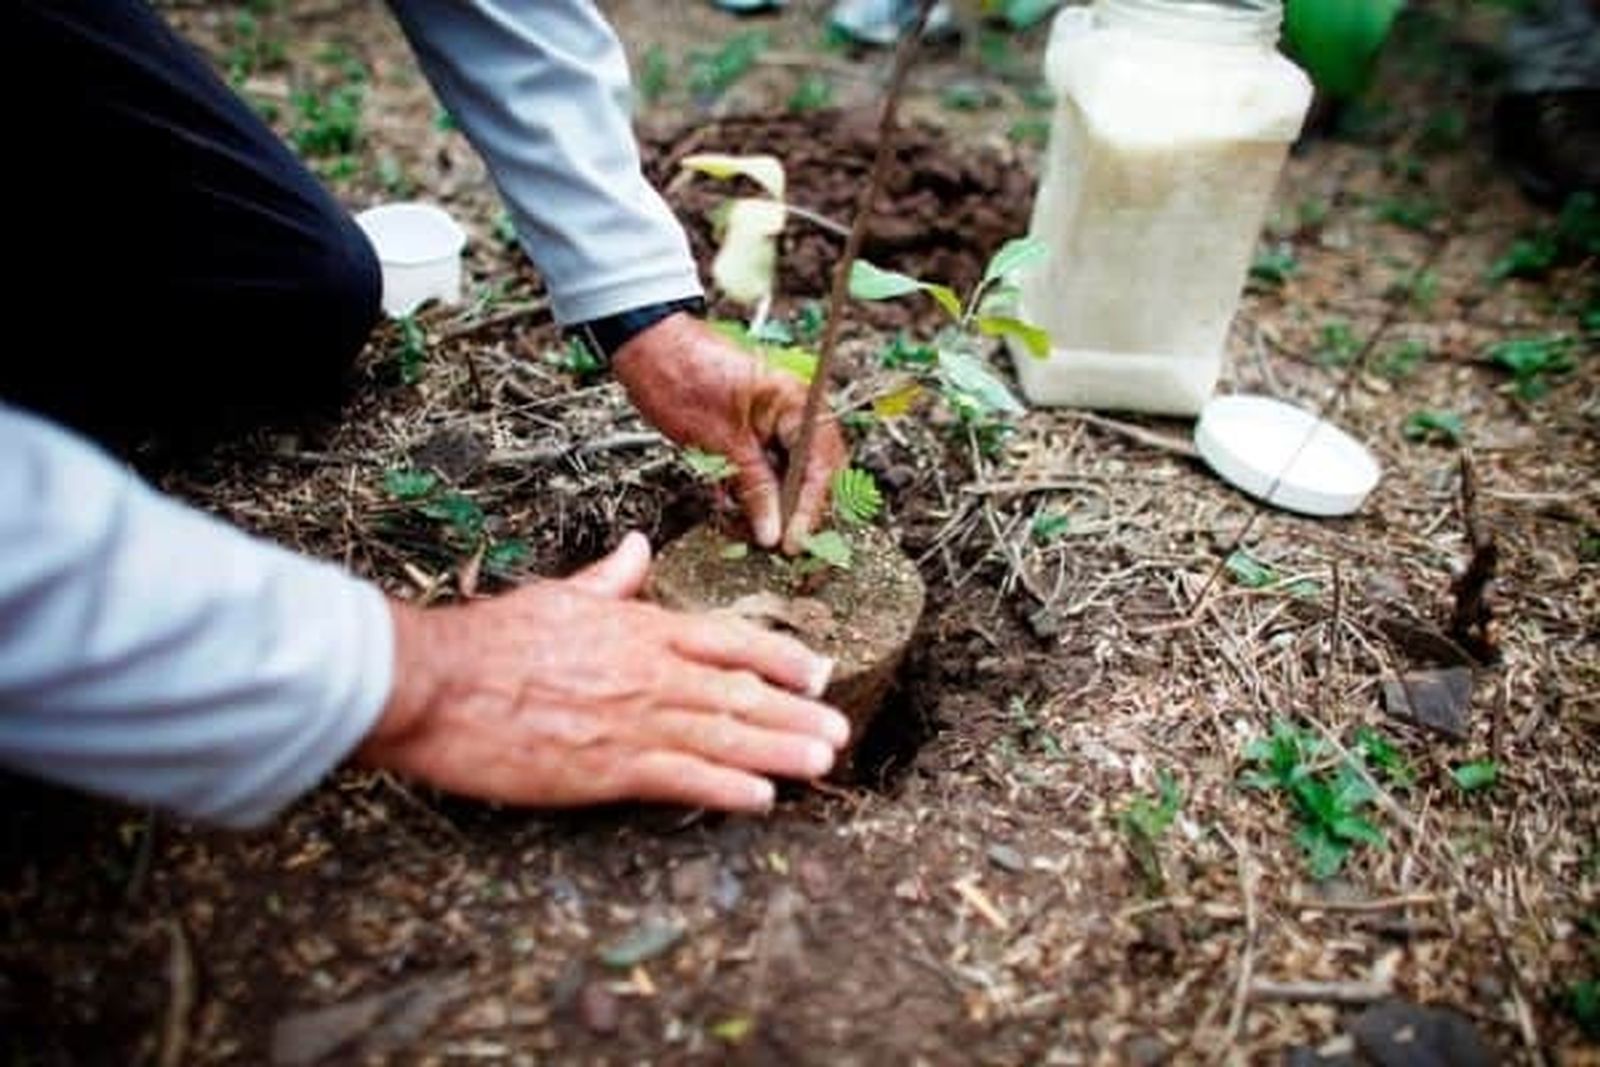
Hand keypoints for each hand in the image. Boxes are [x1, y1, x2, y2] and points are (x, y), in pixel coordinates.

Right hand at [355, 533, 847, 811]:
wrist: (436, 683)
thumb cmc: (491, 640)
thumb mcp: (558, 595)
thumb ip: (608, 579)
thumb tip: (637, 549)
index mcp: (640, 629)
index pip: (729, 639)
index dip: (779, 658)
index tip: (817, 671)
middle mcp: (650, 673)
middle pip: (741, 692)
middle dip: (796, 713)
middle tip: (841, 731)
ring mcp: (633, 721)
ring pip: (725, 735)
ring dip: (780, 750)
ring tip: (823, 762)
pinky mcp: (607, 768)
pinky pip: (683, 778)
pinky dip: (727, 788)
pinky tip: (763, 799)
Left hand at [612, 312, 847, 553]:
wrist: (646, 345)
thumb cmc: (682, 377)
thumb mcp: (720, 442)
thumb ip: (754, 487)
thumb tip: (774, 531)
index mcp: (797, 404)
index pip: (821, 467)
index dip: (811, 509)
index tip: (793, 543)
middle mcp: (795, 411)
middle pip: (814, 473)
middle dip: (798, 510)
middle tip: (781, 545)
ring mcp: (775, 420)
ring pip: (790, 475)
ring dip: (774, 505)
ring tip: (756, 533)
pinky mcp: (753, 430)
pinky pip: (766, 467)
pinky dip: (755, 491)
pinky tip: (739, 510)